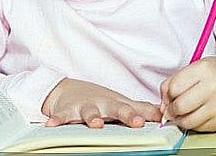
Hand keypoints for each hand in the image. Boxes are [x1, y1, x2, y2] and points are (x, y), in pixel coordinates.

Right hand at [41, 78, 161, 127]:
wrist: (68, 90)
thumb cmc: (99, 99)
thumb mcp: (120, 102)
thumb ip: (141, 109)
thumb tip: (163, 113)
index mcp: (117, 105)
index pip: (133, 109)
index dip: (145, 114)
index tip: (157, 119)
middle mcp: (103, 105)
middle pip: (116, 109)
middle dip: (126, 114)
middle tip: (136, 121)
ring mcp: (84, 107)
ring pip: (89, 112)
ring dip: (92, 117)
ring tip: (96, 124)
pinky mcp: (66, 110)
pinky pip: (61, 116)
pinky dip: (56, 119)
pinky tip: (51, 124)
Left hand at [160, 55, 215, 131]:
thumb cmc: (213, 73)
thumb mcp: (193, 69)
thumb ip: (172, 83)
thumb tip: (163, 107)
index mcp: (204, 69)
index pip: (174, 87)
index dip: (167, 95)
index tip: (169, 96)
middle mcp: (213, 87)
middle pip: (180, 106)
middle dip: (171, 110)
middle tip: (172, 108)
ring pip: (187, 121)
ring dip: (179, 120)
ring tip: (182, 113)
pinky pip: (198, 128)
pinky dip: (192, 124)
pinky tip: (195, 115)